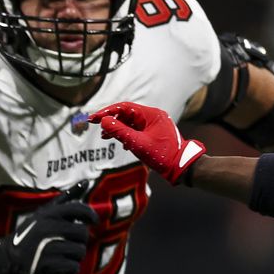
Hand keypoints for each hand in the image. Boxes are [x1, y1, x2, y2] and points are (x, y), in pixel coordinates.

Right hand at [0, 198, 97, 273]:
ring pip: (79, 252)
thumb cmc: (29, 235)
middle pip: (82, 234)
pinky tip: (60, 268)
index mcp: (48, 215)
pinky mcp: (45, 265)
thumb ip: (65, 199)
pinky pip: (73, 267)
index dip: (90, 215)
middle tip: (69, 245)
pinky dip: (69, 270)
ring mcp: (46, 247)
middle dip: (79, 242)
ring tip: (61, 257)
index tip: (93, 222)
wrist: (5, 259)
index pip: (78, 209)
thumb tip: (86, 182)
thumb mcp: (43, 214)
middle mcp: (47, 228)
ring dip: (74, 257)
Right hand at [91, 102, 206, 183]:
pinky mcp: (152, 133)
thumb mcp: (137, 143)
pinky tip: (120, 143)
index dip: (107, 112)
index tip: (93, 119)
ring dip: (117, 128)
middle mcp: (152, 116)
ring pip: (130, 122)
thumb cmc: (162, 155)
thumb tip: (103, 122)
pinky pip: (135, 129)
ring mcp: (153, 124)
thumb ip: (119, 131)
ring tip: (104, 136)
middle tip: (95, 125)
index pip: (124, 108)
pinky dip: (125, 134)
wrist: (180, 166)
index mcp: (151, 114)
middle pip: (126, 114)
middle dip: (111, 120)